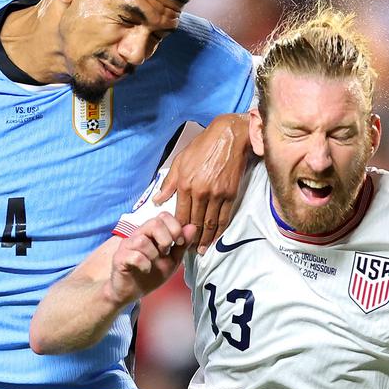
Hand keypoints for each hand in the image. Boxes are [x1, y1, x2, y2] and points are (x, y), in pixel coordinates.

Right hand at [105, 212, 197, 304]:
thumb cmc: (150, 274)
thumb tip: (193, 227)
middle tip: (166, 252)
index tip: (179, 242)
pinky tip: (146, 270)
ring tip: (154, 263)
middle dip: (166, 238)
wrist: (131, 292)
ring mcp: (127, 246)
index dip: (175, 226)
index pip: (164, 216)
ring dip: (154, 254)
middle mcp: (138, 235)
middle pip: (154, 223)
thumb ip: (182, 245)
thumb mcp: (172, 260)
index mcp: (151, 233)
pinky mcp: (120, 259)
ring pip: (142, 240)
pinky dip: (144, 264)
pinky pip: (133, 255)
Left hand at [154, 113, 250, 250]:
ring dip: (206, 239)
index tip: (176, 241)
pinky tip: (216, 238)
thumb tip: (157, 201)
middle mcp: (200, 192)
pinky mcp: (230, 194)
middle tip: (189, 251)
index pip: (180, 215)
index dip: (178, 230)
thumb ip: (168, 183)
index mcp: (185, 185)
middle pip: (195, 222)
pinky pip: (224, 217)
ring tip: (202, 250)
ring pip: (210, 223)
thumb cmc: (202, 147)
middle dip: (191, 239)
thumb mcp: (179, 161)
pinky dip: (220, 230)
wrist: (228, 138)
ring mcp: (217, 195)